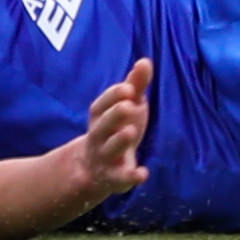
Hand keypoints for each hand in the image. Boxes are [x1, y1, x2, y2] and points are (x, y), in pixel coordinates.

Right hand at [63, 59, 154, 196]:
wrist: (94, 168)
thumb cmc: (115, 129)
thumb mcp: (127, 106)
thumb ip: (136, 85)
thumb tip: (146, 60)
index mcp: (99, 117)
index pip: (101, 105)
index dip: (113, 96)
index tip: (128, 88)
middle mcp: (98, 137)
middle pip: (102, 126)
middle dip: (114, 115)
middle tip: (128, 106)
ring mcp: (104, 158)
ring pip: (108, 150)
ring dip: (119, 141)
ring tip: (131, 132)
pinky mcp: (114, 178)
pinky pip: (120, 179)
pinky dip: (130, 177)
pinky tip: (143, 173)